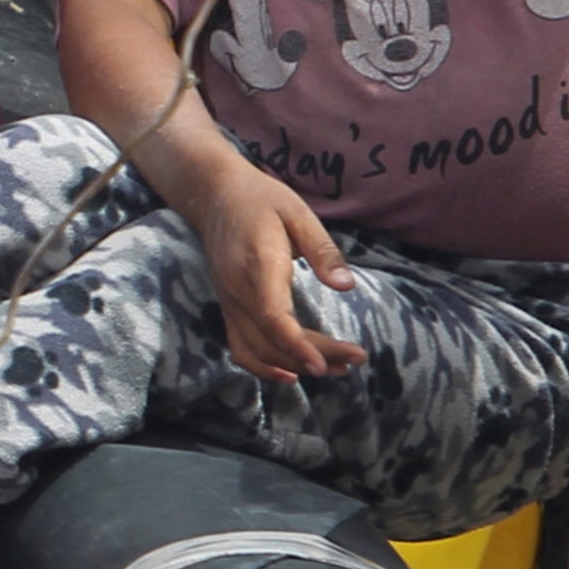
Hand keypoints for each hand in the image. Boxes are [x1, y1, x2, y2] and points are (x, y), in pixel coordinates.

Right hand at [180, 162, 364, 381]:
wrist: (213, 195)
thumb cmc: (261, 199)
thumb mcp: (298, 213)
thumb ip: (322, 251)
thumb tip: (346, 287)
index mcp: (257, 264)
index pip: (272, 316)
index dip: (297, 345)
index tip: (324, 364)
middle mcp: (237, 290)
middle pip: (271, 340)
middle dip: (313, 358)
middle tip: (356, 360)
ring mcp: (229, 301)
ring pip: (256, 349)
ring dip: (293, 366)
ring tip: (335, 369)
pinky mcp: (228, 307)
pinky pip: (241, 346)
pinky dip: (264, 366)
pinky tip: (291, 373)